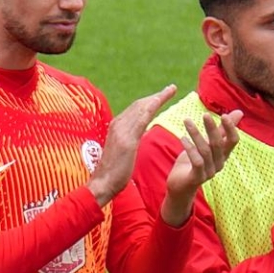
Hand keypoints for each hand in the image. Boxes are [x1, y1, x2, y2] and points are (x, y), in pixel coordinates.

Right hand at [91, 85, 177, 204]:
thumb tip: (134, 138)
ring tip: (171, 90)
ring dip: (157, 97)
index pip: (135, 110)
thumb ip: (128, 142)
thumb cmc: (112, 173)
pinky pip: (141, 119)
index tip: (161, 96)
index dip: (149, 101)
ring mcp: (121, 131)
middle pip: (139, 105)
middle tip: (171, 88)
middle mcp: (117, 125)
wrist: (102, 184)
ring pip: (141, 108)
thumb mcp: (121, 153)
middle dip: (156, 95)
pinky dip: (151, 107)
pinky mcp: (127, 140)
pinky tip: (160, 100)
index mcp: (116, 127)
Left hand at [160, 111, 242, 225]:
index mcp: (223, 155)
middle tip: (205, 115)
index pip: (233, 141)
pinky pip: (197, 162)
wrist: (180, 185)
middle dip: (212, 128)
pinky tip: (183, 138)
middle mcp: (219, 163)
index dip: (231, 129)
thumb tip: (238, 112)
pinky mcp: (197, 178)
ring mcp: (209, 172)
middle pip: (218, 144)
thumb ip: (221, 130)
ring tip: (187, 121)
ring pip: (205, 151)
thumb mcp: (207, 143)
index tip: (224, 115)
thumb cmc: (194, 162)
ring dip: (196, 134)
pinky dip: (190, 148)